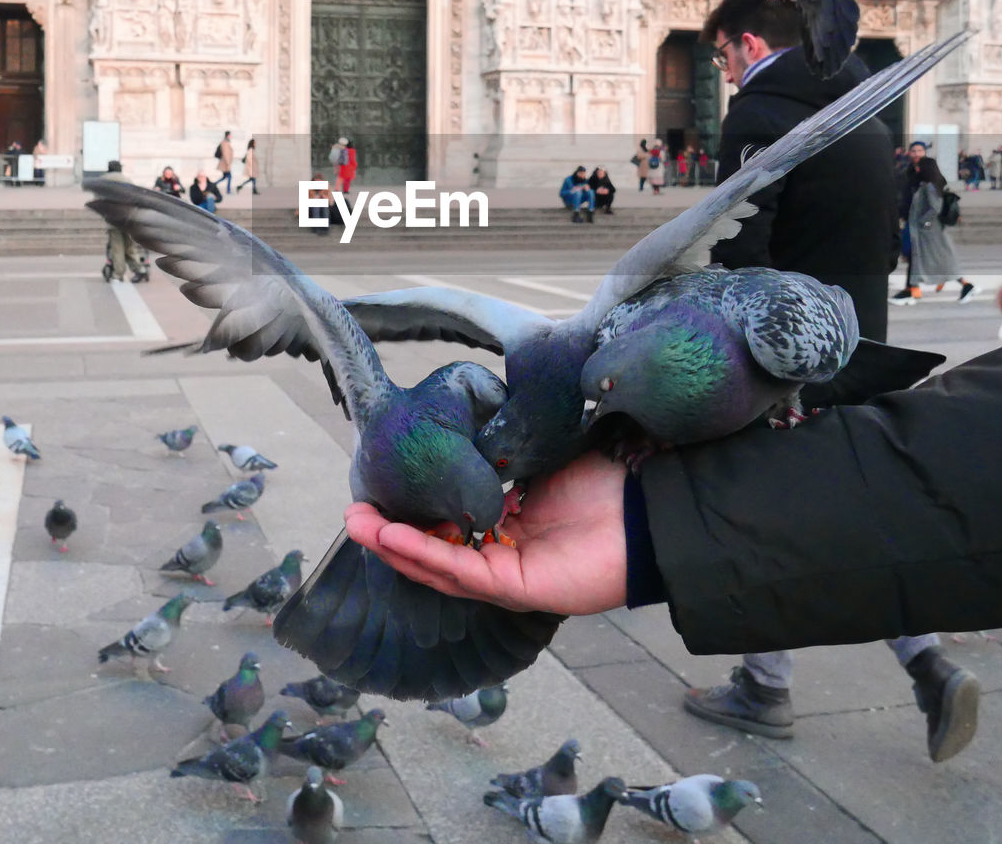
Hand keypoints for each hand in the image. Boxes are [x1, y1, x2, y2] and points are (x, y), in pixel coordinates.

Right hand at [344, 451, 627, 616]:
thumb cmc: (606, 481)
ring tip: (357, 523)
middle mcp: (501, 552)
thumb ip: (507, 445)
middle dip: (389, 531)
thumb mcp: (541, 454)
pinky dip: (423, 554)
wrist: (648, 507)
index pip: (448, 520)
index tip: (380, 484)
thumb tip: (476, 411)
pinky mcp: (515, 589)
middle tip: (353, 510)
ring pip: (437, 563)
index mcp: (507, 522)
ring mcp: (505, 575)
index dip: (412, 508)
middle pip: (433, 546)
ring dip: (394, 544)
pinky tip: (392, 537)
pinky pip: (460, 571)